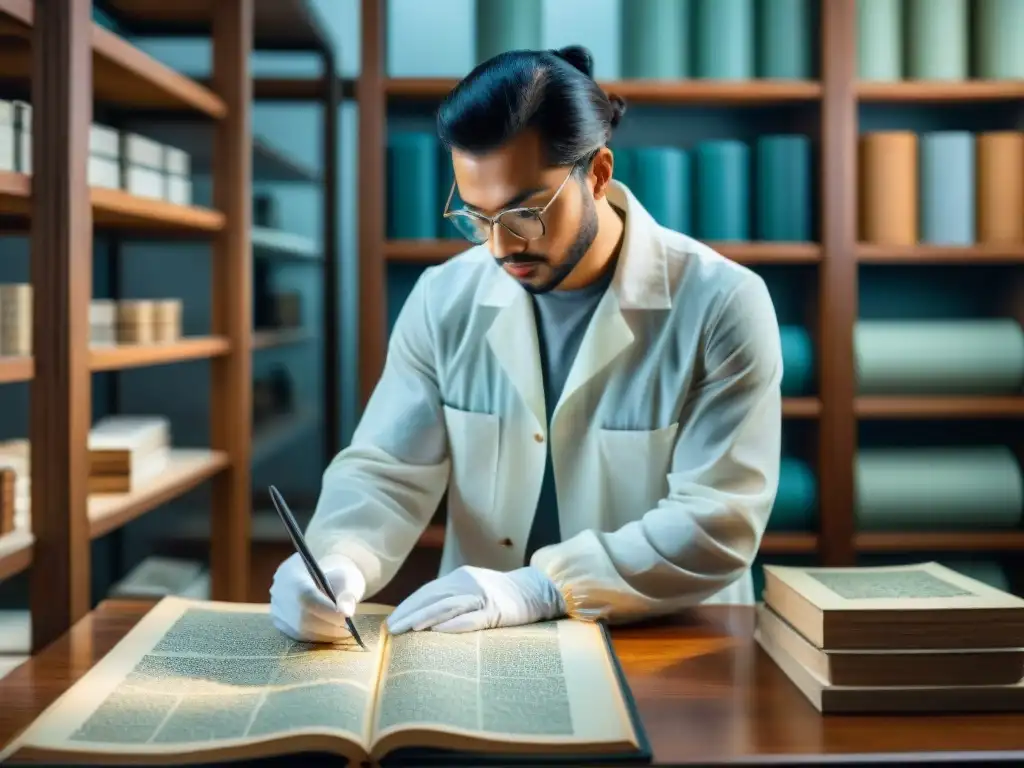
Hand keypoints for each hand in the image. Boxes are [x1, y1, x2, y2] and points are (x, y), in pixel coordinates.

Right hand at [269, 552, 366, 642]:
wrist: (324, 575)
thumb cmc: (337, 575)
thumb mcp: (347, 578)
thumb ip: (347, 594)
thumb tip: (347, 612)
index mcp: (292, 571)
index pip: (306, 596)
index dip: (327, 611)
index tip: (347, 618)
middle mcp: (279, 589)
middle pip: (300, 616)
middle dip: (328, 626)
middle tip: (348, 630)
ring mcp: (277, 606)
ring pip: (299, 629)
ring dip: (324, 634)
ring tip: (343, 631)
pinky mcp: (279, 621)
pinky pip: (297, 635)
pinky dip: (316, 636)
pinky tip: (331, 632)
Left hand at [386, 565, 565, 633]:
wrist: (536, 589)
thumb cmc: (502, 594)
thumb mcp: (474, 590)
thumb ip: (453, 598)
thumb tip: (425, 617)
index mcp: (460, 577)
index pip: (427, 592)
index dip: (408, 605)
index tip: (391, 620)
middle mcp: (468, 583)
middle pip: (433, 598)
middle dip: (409, 613)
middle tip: (391, 629)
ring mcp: (482, 596)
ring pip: (447, 607)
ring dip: (424, 618)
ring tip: (407, 629)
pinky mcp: (496, 610)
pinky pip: (472, 618)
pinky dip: (453, 624)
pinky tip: (437, 631)